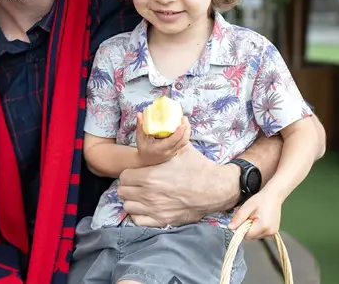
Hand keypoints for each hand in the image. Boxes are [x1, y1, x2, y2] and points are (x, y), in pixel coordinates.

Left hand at [117, 144, 237, 227]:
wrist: (216, 189)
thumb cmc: (199, 168)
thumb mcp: (182, 149)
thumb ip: (170, 136)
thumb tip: (174, 118)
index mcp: (150, 176)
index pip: (124, 176)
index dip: (129, 174)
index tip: (136, 173)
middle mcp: (149, 195)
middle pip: (123, 192)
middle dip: (129, 186)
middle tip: (138, 184)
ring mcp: (155, 209)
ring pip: (128, 206)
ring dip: (133, 201)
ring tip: (142, 196)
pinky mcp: (162, 221)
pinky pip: (138, 221)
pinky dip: (140, 214)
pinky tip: (147, 208)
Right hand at [135, 112, 190, 165]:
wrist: (146, 160)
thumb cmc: (143, 148)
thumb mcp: (139, 138)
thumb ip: (140, 126)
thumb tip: (139, 114)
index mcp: (160, 149)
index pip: (172, 141)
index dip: (178, 133)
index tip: (181, 124)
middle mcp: (168, 151)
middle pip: (182, 141)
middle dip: (186, 129)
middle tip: (184, 118)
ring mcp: (173, 152)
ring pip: (184, 142)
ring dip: (187, 131)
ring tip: (184, 120)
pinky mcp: (175, 151)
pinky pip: (182, 142)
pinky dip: (184, 134)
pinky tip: (183, 125)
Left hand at [229, 191, 281, 239]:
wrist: (274, 196)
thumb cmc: (260, 199)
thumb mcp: (247, 207)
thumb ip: (238, 218)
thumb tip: (230, 228)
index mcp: (263, 226)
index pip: (246, 235)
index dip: (241, 228)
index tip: (242, 219)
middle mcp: (269, 232)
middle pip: (251, 237)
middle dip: (247, 229)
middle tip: (249, 217)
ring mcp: (273, 233)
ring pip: (256, 236)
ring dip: (252, 229)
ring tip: (255, 217)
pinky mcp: (274, 232)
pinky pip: (261, 234)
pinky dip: (258, 229)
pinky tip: (259, 220)